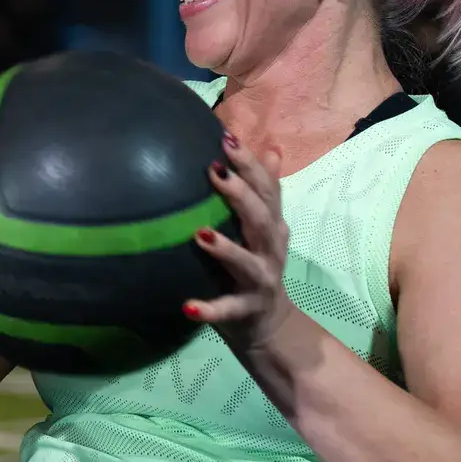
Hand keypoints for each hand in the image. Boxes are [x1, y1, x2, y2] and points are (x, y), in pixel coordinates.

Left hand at [184, 133, 295, 358]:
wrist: (269, 323)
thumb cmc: (255, 263)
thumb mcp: (263, 227)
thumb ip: (264, 190)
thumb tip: (272, 147)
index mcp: (272, 224)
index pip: (266, 188)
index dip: (249, 163)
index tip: (226, 138)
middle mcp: (271, 248)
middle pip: (260, 217)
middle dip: (240, 193)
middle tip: (214, 170)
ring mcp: (261, 280)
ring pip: (247, 262)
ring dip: (226, 249)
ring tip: (200, 234)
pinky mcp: (246, 309)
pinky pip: (227, 309)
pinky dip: (209, 309)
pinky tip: (188, 307)